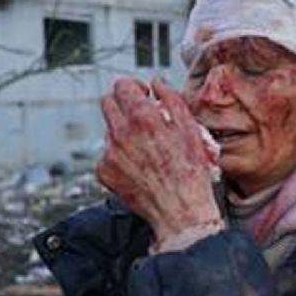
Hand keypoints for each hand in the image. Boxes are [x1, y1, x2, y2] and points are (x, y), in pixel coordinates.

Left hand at [97, 78, 220, 243]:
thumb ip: (172, 99)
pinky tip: (139, 166)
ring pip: (108, 129)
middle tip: (139, 116)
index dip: (134, 86)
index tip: (143, 95)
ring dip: (122, 131)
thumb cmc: (191, 172)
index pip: (122, 85)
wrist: (180, 212)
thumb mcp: (190, 129)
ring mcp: (110, 154)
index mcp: (143, 118)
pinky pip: (107, 154)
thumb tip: (157, 82)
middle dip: (123, 104)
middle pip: (107, 102)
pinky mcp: (105, 172)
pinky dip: (120, 156)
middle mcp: (121, 133)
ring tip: (145, 148)